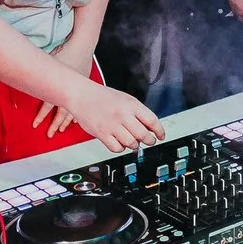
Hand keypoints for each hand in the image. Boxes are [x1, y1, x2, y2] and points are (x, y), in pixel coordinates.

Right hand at [46, 80, 168, 150]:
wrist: (81, 95)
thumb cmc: (102, 96)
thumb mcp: (125, 99)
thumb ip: (138, 112)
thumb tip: (150, 127)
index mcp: (131, 104)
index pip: (152, 120)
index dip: (159, 131)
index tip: (161, 136)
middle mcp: (123, 115)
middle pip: (144, 135)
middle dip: (149, 141)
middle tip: (148, 141)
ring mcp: (112, 125)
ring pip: (131, 143)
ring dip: (134, 145)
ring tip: (133, 142)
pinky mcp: (102, 134)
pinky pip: (116, 148)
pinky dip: (120, 148)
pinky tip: (120, 143)